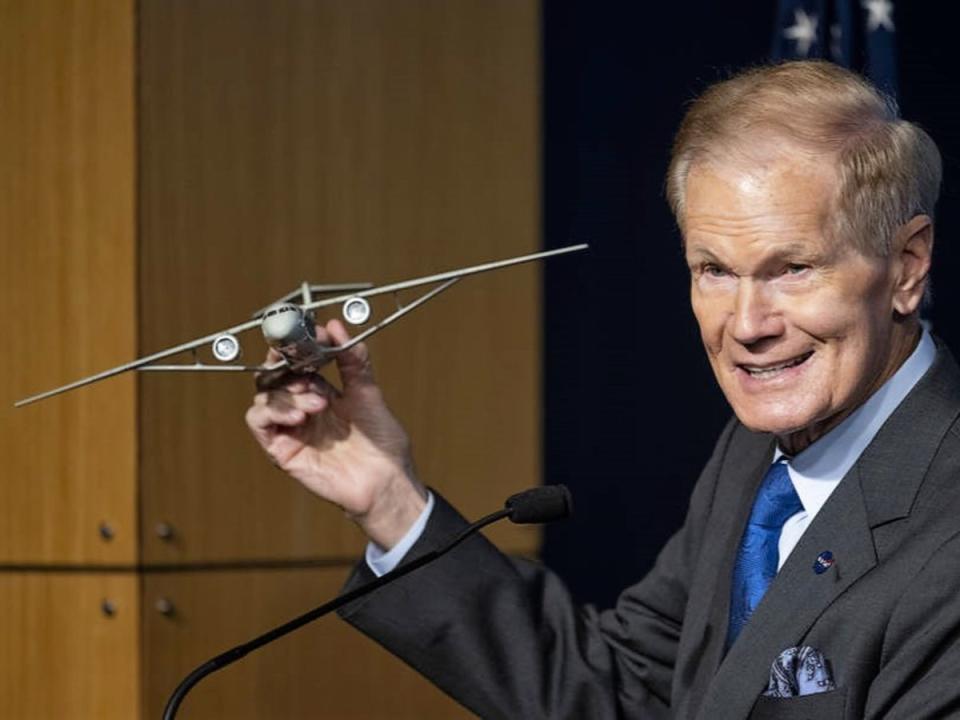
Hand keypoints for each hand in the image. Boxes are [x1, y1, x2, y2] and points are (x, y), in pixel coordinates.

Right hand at [245, 319, 426, 548]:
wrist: (386, 480)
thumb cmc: (381, 442)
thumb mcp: (368, 393)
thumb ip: (352, 360)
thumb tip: (336, 326)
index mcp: (321, 392)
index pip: (295, 362)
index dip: (297, 345)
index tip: (309, 333)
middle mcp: (301, 408)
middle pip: (272, 376)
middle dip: (283, 363)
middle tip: (299, 360)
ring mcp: (291, 428)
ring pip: (264, 396)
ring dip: (287, 393)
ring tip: (317, 403)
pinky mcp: (282, 450)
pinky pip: (259, 423)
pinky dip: (272, 411)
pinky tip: (299, 416)